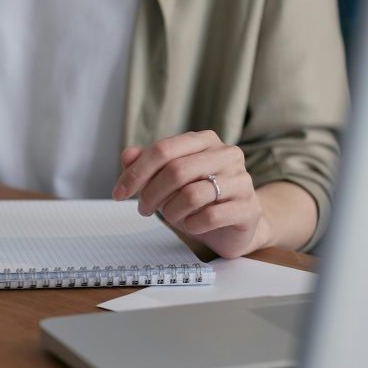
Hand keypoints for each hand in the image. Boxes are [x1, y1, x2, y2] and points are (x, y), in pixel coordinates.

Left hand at [112, 131, 271, 257]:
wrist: (234, 226)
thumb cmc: (197, 199)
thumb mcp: (167, 181)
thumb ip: (147, 165)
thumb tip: (128, 155)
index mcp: (205, 141)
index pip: (163, 150)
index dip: (136, 173)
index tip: (118, 193)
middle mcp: (227, 154)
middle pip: (176, 171)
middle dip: (151, 194)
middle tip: (144, 209)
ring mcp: (241, 180)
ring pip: (192, 195)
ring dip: (172, 212)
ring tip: (172, 217)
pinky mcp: (248, 208)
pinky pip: (210, 216)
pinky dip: (192, 225)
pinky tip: (192, 225)